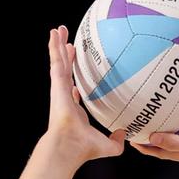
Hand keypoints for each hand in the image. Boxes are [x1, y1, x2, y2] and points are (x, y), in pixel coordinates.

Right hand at [44, 25, 124, 162]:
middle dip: (66, 56)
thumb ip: (117, 140)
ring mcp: (59, 88)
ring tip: (58, 30)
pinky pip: (56, 60)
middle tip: (68, 41)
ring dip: (58, 45)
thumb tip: (125, 133)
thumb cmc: (85, 148)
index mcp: (74, 109)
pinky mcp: (57, 83)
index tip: (76, 70)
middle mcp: (64, 96)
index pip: (73, 89)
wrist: (71, 145)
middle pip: (65, 71)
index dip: (75, 78)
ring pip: (58, 62)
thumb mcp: (108, 145)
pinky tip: (54, 33)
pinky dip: (54, 46)